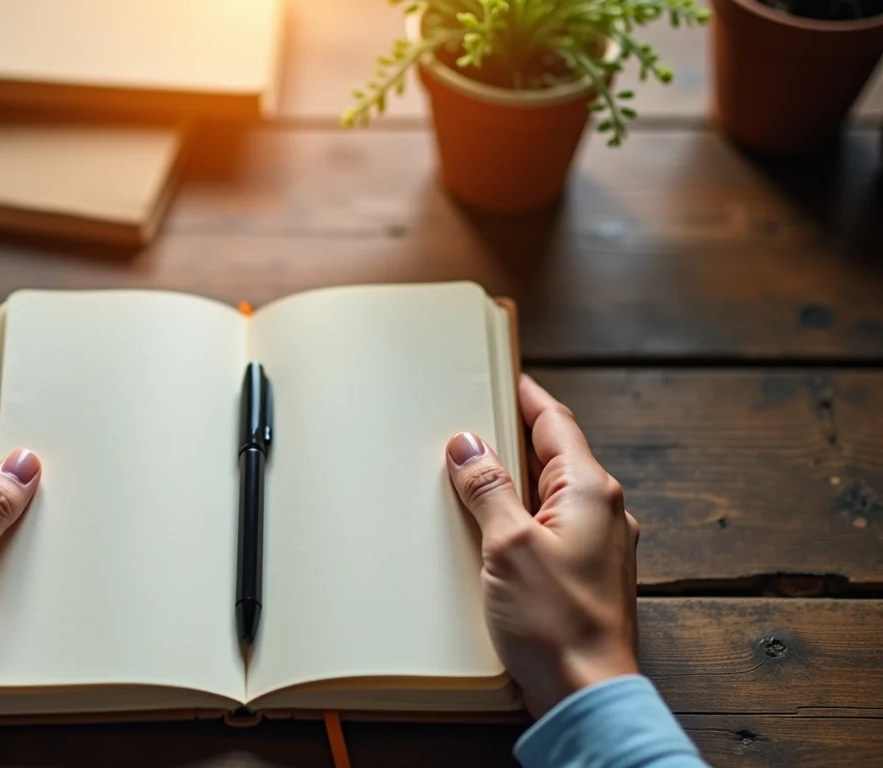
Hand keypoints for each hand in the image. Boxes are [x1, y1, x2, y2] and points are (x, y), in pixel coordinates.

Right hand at [445, 375, 638, 717]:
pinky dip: (523, 517)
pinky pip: (552, 528)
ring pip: (552, 494)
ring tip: (476, 475)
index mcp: (589, 491)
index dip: (528, 397)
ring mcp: (601, 545)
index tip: (508, 377)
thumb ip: (487, 490)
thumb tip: (467, 445)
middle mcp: (604, 512)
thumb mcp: (507, 544)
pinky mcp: (587, 575)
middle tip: (477, 421)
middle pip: (554, 456)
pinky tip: (494, 531)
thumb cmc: (558, 623)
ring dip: (516, 480)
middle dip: (515, 438)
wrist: (587, 692)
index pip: (556, 423)